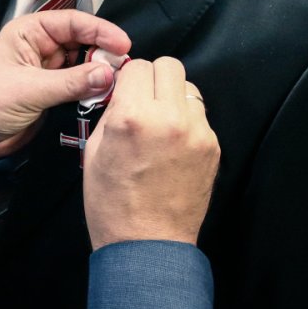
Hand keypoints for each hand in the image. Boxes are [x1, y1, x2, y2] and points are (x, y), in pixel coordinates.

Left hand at [0, 10, 131, 159]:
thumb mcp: (29, 90)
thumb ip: (70, 82)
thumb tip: (107, 74)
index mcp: (28, 32)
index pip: (72, 22)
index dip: (100, 30)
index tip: (122, 44)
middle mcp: (40, 46)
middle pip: (83, 41)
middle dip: (104, 52)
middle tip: (124, 66)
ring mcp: (48, 69)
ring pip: (85, 63)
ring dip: (101, 72)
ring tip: (118, 81)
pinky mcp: (54, 90)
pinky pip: (81, 84)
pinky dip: (94, 88)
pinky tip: (106, 93)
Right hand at [82, 58, 219, 249]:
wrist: (147, 243)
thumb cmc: (113, 203)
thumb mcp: (94, 150)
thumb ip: (112, 111)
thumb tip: (123, 90)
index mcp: (132, 117)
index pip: (137, 65)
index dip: (128, 77)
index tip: (125, 89)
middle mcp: (168, 118)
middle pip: (169, 65)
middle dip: (153, 78)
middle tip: (144, 99)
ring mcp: (196, 133)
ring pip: (189, 88)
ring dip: (173, 98)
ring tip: (160, 123)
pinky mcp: (213, 147)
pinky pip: (199, 116)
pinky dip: (186, 122)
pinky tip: (172, 144)